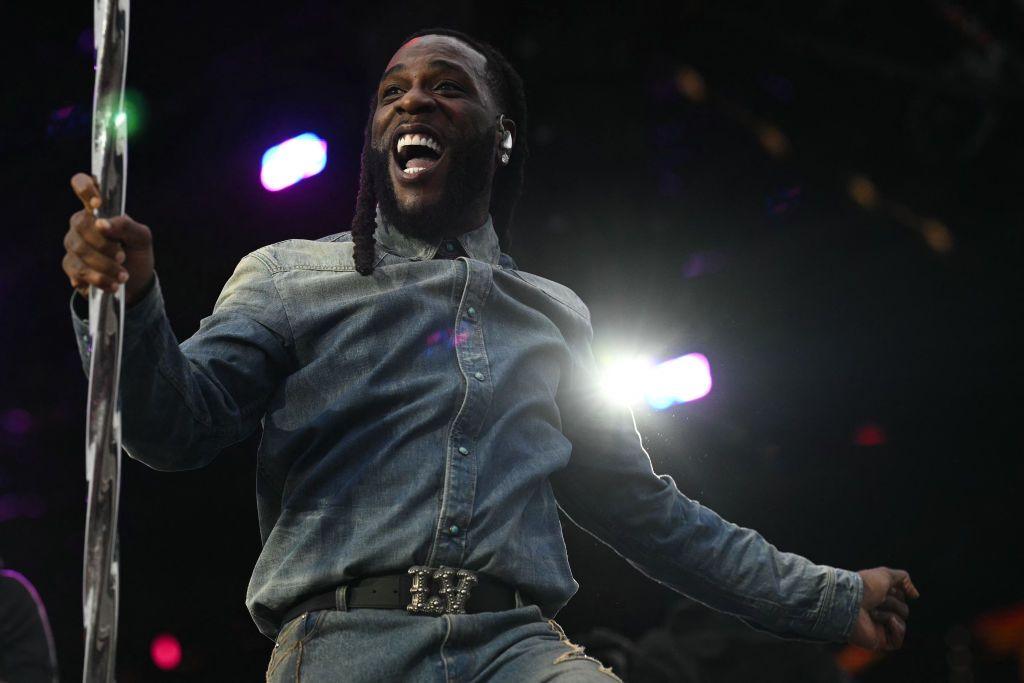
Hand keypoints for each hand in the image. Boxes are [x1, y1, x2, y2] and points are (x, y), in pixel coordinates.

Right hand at [62, 173, 154, 306]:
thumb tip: (101, 223)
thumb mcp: (141, 238)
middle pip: (81, 224)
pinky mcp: (71, 266)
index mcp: (99, 209)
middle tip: (123, 257)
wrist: (135, 284)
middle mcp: (82, 223)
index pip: (83, 184)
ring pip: (80, 249)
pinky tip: (112, 285)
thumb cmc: (136, 253)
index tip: (97, 204)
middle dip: (104, 244)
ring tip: (123, 275)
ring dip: (105, 266)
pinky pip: (78, 269)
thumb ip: (126, 225)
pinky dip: (99, 279)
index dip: (85, 188)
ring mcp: (74, 244)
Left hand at [849, 567, 919, 650]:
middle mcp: (876, 611)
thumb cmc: (864, 587)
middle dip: (893, 603)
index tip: (883, 589)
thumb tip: (915, 595)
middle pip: (903, 609)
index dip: (896, 592)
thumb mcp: (885, 574)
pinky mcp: (877, 641)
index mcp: (876, 597)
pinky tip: (882, 622)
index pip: (900, 596)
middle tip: (877, 601)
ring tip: (872, 612)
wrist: (849, 602)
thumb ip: (903, 578)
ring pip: (901, 622)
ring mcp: (877, 627)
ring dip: (890, 614)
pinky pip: (898, 639)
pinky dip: (895, 628)